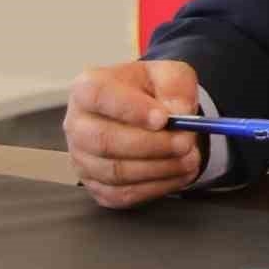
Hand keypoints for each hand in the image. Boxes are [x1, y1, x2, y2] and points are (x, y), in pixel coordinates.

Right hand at [64, 59, 203, 208]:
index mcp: (87, 88)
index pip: (100, 97)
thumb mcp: (170, 74)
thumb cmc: (151, 90)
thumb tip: (179, 113)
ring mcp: (82, 159)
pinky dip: (156, 187)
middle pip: (105, 141)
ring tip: (190, 158)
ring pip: (116, 172)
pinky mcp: (95, 186)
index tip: (163, 118)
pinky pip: (123, 194)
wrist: (148, 112)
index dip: (131, 110)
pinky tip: (179, 174)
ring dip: (159, 168)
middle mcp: (77, 125)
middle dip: (151, 145)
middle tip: (185, 142)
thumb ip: (175, 87)